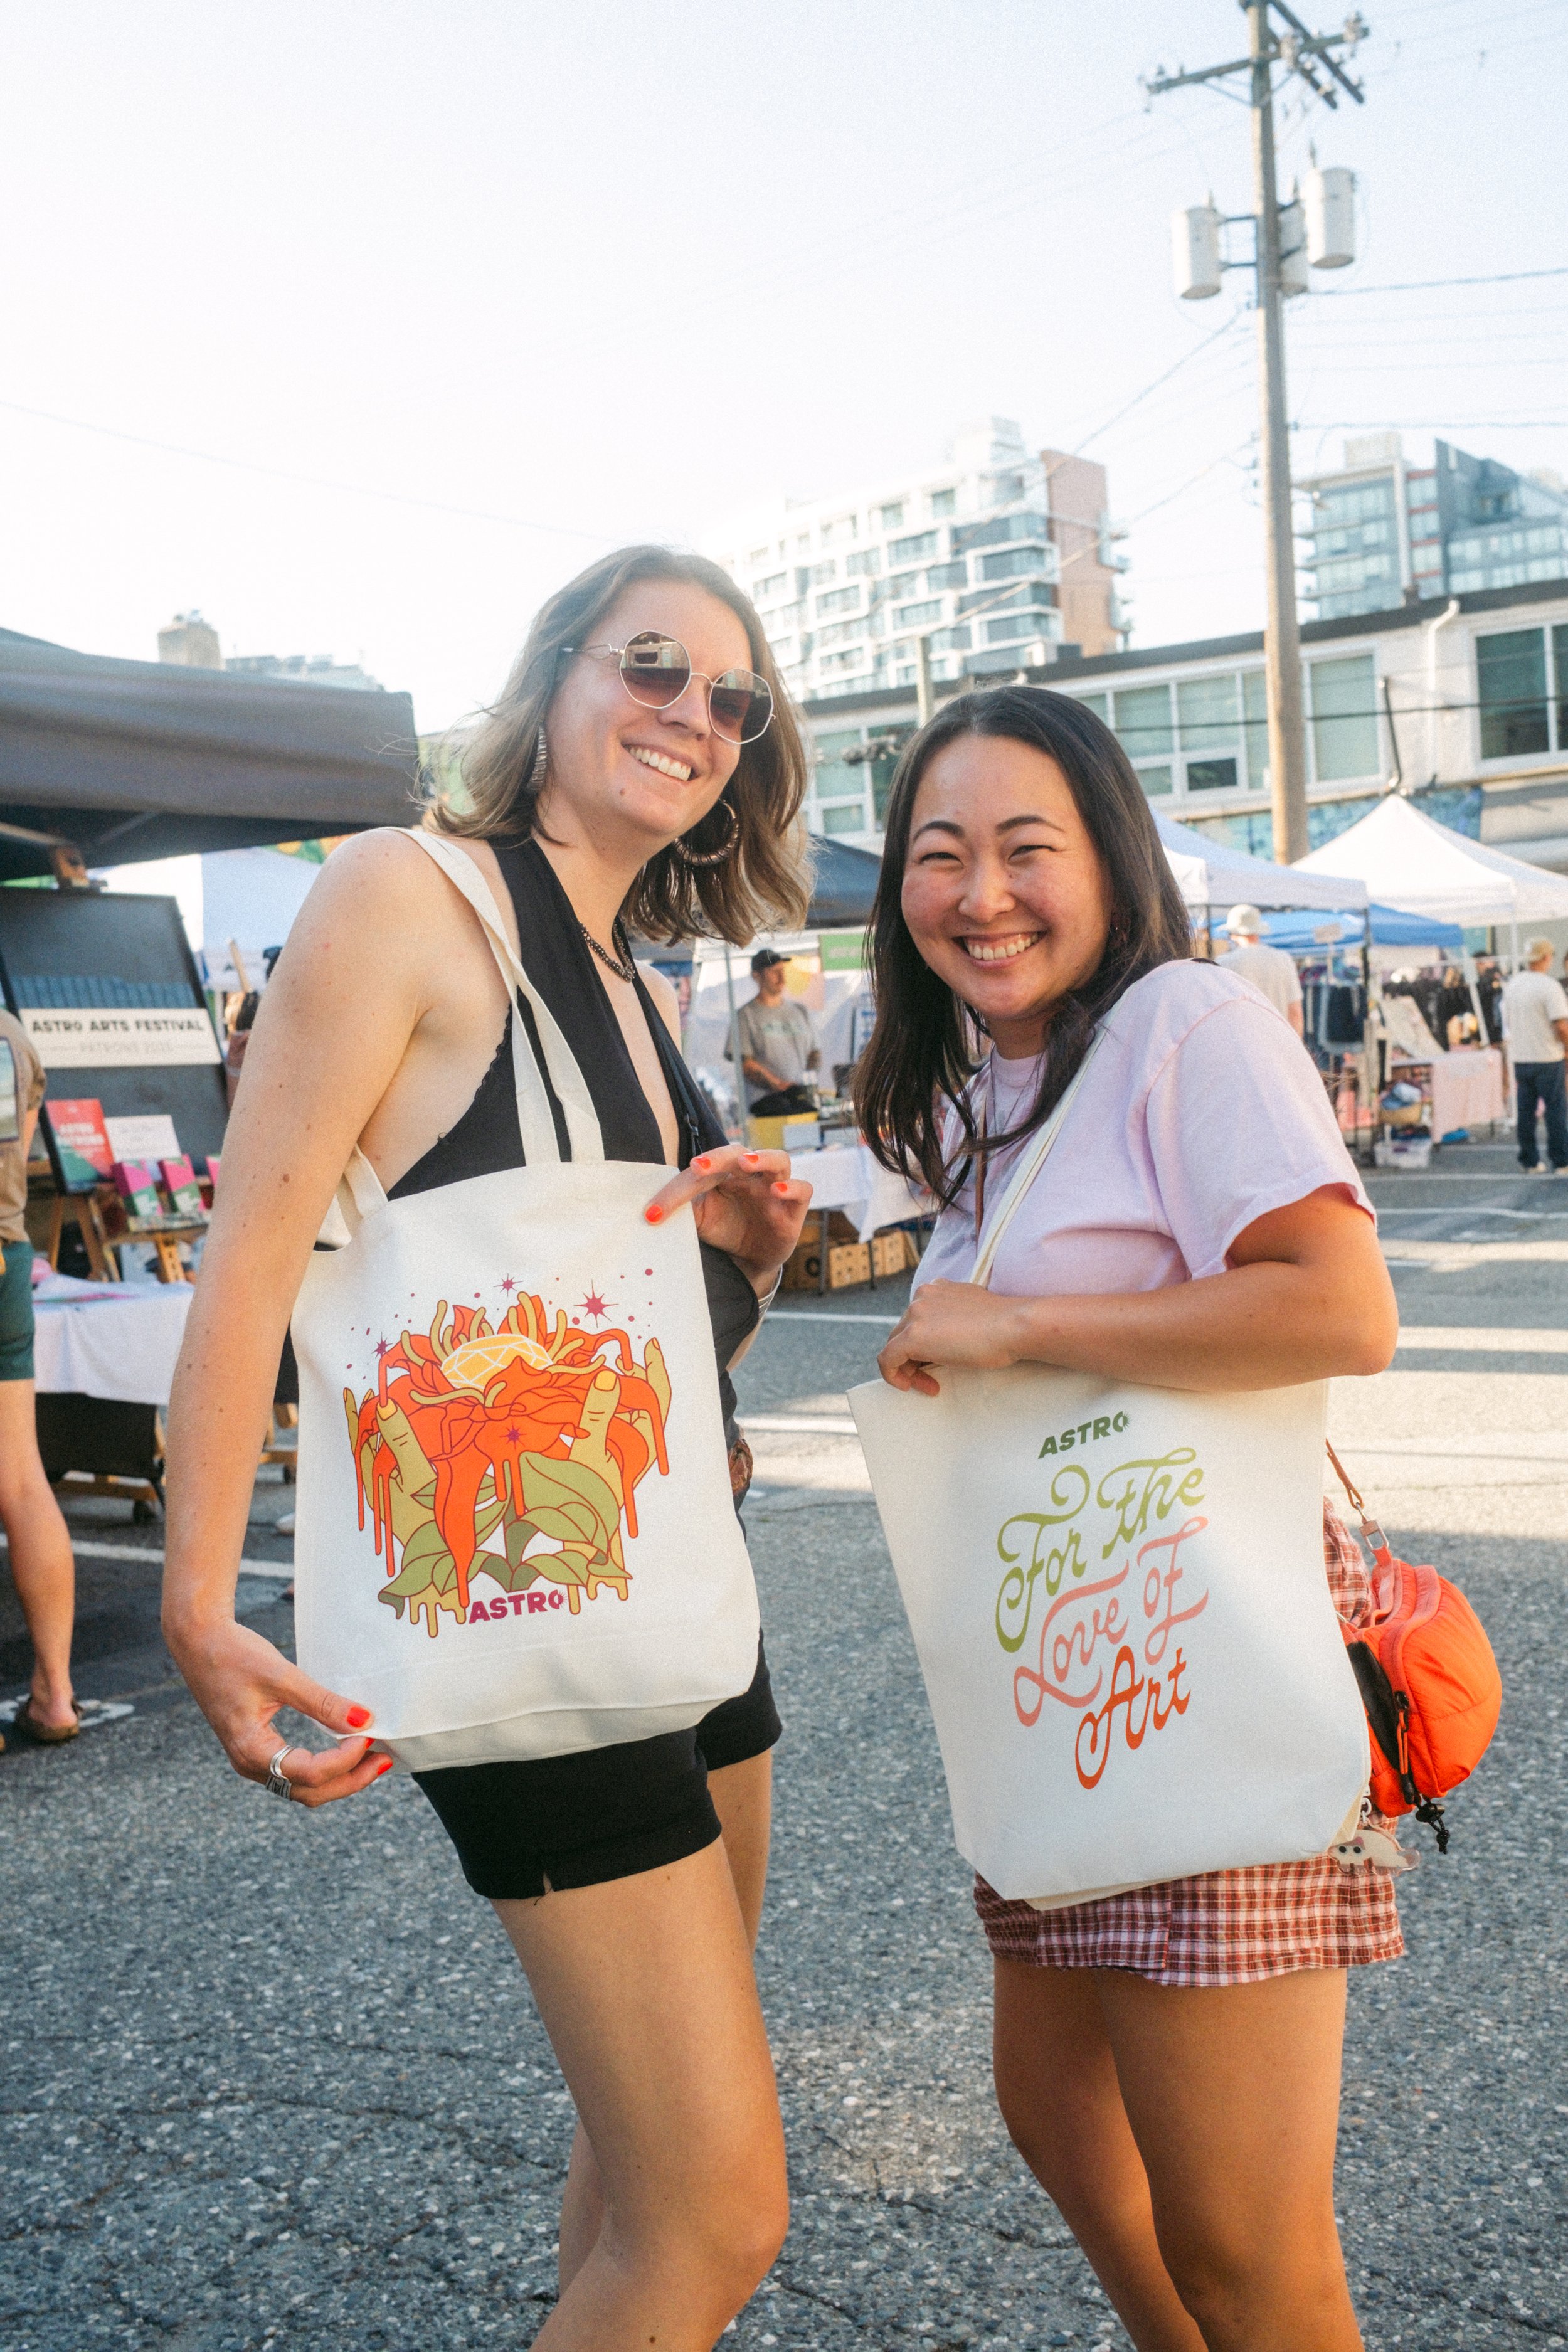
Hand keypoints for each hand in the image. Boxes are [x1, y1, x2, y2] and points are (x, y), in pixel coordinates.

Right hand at [165, 1613, 390, 1808]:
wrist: (199, 1642)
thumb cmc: (234, 1655)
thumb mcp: (282, 1676)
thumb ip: (322, 1702)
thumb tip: (364, 1720)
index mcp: (251, 1750)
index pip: (310, 1773)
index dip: (345, 1760)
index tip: (369, 1736)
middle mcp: (249, 1764)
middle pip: (309, 1792)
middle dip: (350, 1780)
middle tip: (385, 1760)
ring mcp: (252, 1760)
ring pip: (302, 1788)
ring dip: (340, 1778)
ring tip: (373, 1759)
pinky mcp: (257, 1748)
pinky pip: (295, 1772)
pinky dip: (325, 1769)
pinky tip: (346, 1751)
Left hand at [643, 1145, 813, 1285]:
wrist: (748, 1258)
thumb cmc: (723, 1229)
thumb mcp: (700, 1220)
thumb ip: (683, 1209)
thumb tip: (650, 1211)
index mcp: (722, 1172)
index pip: (700, 1171)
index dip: (676, 1190)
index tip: (653, 1212)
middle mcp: (750, 1174)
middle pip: (737, 1153)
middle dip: (717, 1157)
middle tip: (697, 1166)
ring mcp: (774, 1188)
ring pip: (778, 1159)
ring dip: (763, 1158)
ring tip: (747, 1162)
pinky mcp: (794, 1208)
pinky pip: (802, 1189)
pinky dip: (792, 1188)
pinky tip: (778, 1191)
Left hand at [878, 1280, 1022, 1397]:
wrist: (1013, 1326)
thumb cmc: (1004, 1325)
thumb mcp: (971, 1312)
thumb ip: (952, 1317)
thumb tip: (946, 1336)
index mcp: (937, 1288)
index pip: (917, 1318)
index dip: (922, 1344)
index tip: (936, 1360)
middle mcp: (922, 1296)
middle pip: (903, 1332)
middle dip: (913, 1357)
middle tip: (930, 1377)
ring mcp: (915, 1314)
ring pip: (895, 1345)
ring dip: (908, 1368)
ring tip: (927, 1384)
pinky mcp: (912, 1337)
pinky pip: (887, 1359)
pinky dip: (893, 1375)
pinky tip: (909, 1386)